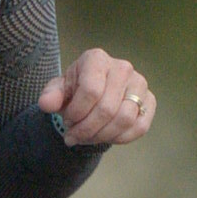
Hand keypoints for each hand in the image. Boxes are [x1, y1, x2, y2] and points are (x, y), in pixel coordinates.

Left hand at [41, 49, 156, 149]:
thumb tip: (46, 104)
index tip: (68, 121)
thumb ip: (51, 96)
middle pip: (107, 108)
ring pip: (125, 119)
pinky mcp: (150, 101)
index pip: (91, 91)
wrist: (93, 93)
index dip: (77, 113)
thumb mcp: (58, 91)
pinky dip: (121, 138)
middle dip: (87, 129)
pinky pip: (139, 127)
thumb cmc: (74, 90)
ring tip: (87, 138)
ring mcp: (140, 84)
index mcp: (97, 59)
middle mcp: (123, 67)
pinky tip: (105, 137)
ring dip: (102, 135)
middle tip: (74, 136)